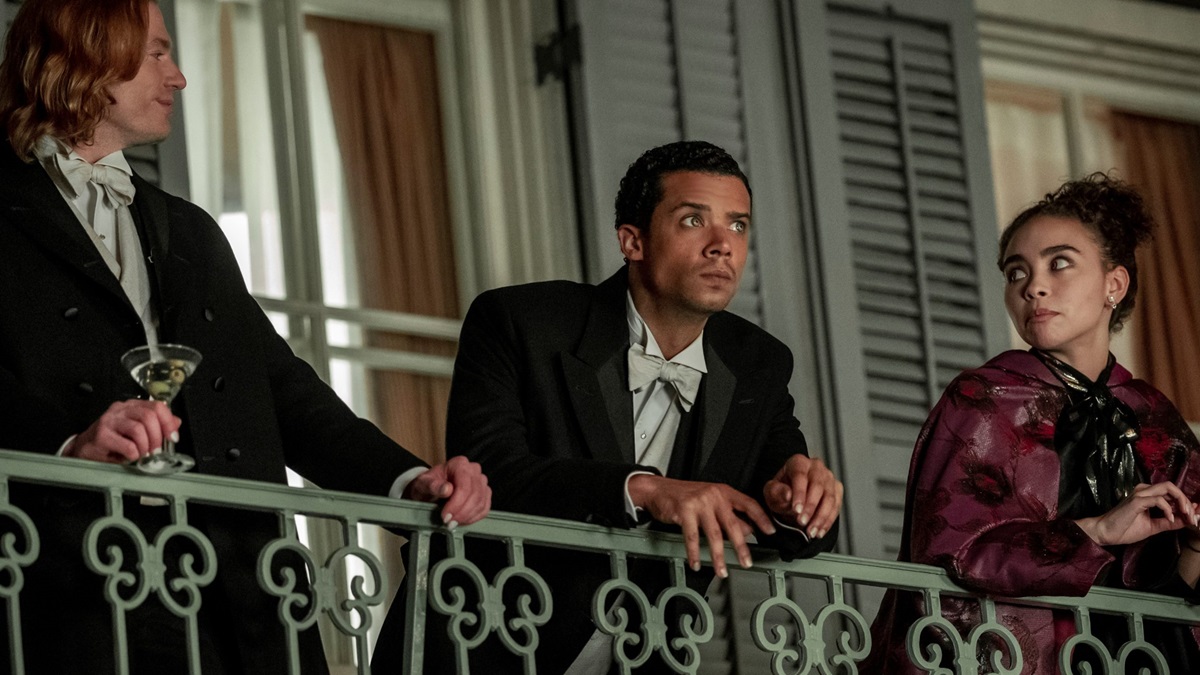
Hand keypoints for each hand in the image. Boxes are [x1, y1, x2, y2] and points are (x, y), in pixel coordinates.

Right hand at [65, 399, 180, 463]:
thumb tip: (176, 423)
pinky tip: (129, 457)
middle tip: (156, 451)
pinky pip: (128, 446)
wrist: (83, 449)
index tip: (172, 438)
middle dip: (157, 437)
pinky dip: (134, 455)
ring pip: (138, 430)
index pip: (157, 406)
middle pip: (148, 417)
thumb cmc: (112, 441)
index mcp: (131, 406)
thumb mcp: (136, 432)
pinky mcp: (101, 436)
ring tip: (142, 455)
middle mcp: (120, 410)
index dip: (168, 422)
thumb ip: (157, 425)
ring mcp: (109, 421)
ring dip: (145, 447)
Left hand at [403, 455, 490, 527]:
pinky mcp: (485, 492)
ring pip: (481, 502)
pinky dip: (474, 517)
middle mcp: (473, 470)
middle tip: (449, 522)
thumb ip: (433, 485)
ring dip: (468, 516)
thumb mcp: (424, 484)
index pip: (464, 486)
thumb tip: (446, 489)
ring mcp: (481, 481)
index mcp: (459, 464)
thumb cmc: (428, 484)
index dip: (456, 504)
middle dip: (462, 512)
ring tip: (454, 523)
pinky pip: (485, 507)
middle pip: (475, 495)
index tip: (445, 516)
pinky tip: (462, 521)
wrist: (431, 487)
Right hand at [628, 475, 775, 577]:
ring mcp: (699, 502)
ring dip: (718, 556)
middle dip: (741, 546)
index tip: (770, 531)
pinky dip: (694, 553)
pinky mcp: (684, 511)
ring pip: (714, 534)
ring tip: (722, 570)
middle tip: (746, 562)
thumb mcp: (710, 501)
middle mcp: (714, 495)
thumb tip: (747, 531)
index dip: (761, 518)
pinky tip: (696, 563)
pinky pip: (692, 537)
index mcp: (724, 491)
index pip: (748, 504)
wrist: (658, 489)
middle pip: (733, 524)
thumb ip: (728, 514)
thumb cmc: (685, 495)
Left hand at [763, 454, 842, 539]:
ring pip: (830, 498)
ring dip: (821, 518)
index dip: (799, 493)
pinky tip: (819, 530)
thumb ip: (777, 492)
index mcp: (798, 462)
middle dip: (811, 508)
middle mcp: (816, 467)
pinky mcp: (836, 490)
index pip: (800, 476)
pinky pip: (836, 507)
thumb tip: (788, 495)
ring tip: (811, 531)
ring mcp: (828, 478)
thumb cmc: (781, 492)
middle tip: (802, 522)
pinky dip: (828, 521)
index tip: (796, 510)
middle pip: (818, 486)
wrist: (791, 499)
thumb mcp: (771, 492)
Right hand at [1075, 482, 1198, 545]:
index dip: (1187, 503)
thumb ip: (1170, 522)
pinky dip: (1168, 509)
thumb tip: (1189, 519)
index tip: (1196, 516)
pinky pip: (1158, 500)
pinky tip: (1169, 519)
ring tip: (1186, 517)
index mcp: (1148, 495)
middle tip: (1193, 517)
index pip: (1172, 493)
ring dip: (1182, 503)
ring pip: (1168, 489)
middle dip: (1186, 501)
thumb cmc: (1126, 529)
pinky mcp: (1136, 501)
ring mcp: (1140, 494)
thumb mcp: (1154, 526)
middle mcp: (1144, 490)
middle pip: (1172, 487)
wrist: (1106, 533)